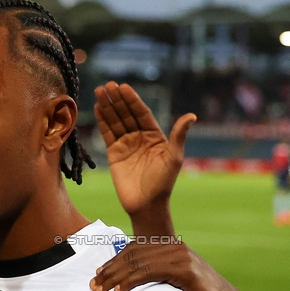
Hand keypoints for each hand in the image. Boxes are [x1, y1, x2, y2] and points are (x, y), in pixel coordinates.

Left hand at [90, 241, 245, 290]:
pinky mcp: (185, 270)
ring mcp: (181, 256)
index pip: (134, 249)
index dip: (113, 262)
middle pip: (132, 254)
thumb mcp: (176, 284)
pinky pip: (150, 272)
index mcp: (172, 247)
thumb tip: (132, 283)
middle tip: (92, 286)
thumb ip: (159, 277)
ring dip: (115, 276)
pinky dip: (131, 281)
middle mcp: (175, 247)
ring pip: (138, 262)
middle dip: (109, 270)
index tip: (97, 276)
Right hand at [94, 82, 195, 218]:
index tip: (124, 87)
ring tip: (99, 91)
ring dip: (108, 106)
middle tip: (108, 85)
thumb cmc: (163, 183)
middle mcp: (140, 137)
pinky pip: (107, 133)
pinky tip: (97, 108)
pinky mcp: (114, 153)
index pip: (142, 113)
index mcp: (155, 135)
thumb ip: (179, 136)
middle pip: (127, 114)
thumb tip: (192, 116)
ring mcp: (126, 144)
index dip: (133, 100)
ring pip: (115, 121)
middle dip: (118, 100)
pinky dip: (102, 121)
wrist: (146, 204)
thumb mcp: (174, 157)